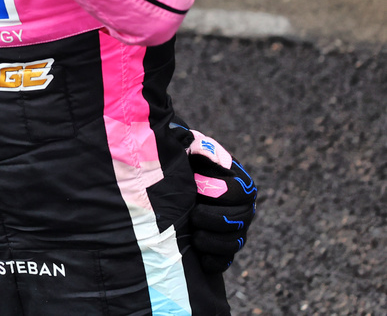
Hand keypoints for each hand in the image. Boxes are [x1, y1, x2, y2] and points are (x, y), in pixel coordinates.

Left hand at [171, 123, 257, 272]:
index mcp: (237, 182)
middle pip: (242, 219)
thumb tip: (207, 152)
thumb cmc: (179, 162)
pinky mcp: (222, 248)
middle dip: (215, 218)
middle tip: (194, 214)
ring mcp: (234, 229)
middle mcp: (241, 207)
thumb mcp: (186, 148)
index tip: (196, 185)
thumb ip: (199, 147)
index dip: (220, 191)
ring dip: (212, 240)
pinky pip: (225, 260)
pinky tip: (198, 255)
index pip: (242, 191)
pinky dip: (212, 260)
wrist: (165, 184)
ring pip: (235, 242)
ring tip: (193, 234)